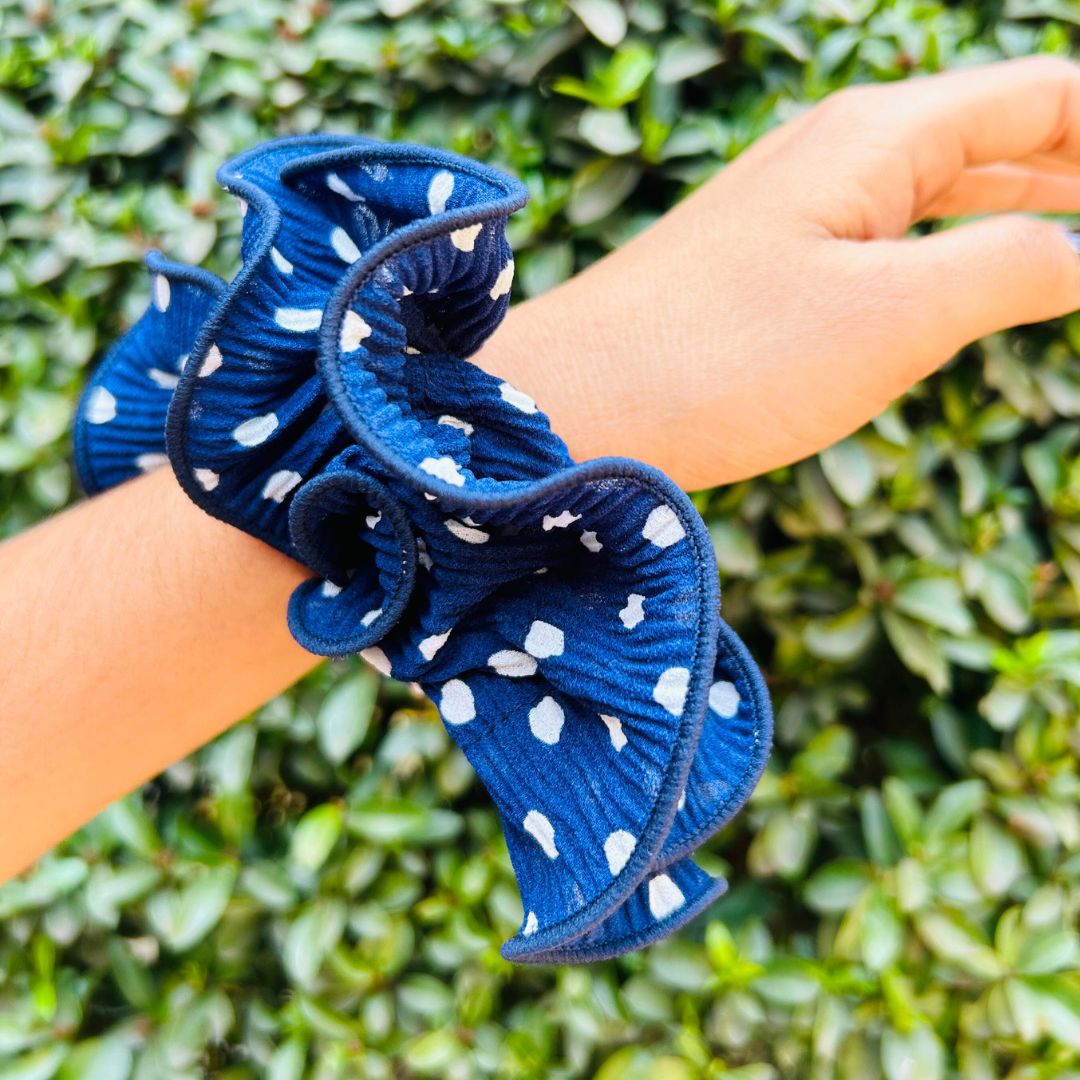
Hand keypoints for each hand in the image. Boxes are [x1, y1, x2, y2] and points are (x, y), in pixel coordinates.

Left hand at [479, 56, 1079, 489]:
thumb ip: (1008, 268)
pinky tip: (961, 273)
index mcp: (880, 135)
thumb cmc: (725, 360)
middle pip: (997, 130)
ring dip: (1019, 202)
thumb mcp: (893, 316)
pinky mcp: (765, 263)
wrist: (577, 401)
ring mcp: (795, 206)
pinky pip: (886, 233)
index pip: (1044, 96)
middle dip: (1076, 165)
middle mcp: (836, 151)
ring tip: (1074, 233)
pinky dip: (949, 245)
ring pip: (938, 185)